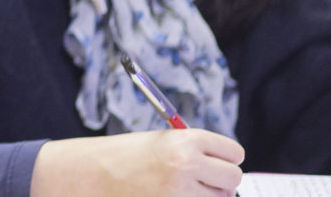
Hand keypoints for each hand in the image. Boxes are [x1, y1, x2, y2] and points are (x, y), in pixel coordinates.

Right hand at [31, 129, 244, 196]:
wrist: (95, 173)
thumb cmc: (130, 155)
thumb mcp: (164, 142)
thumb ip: (198, 151)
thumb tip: (230, 170)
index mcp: (187, 140)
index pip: (234, 152)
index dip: (225, 157)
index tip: (215, 161)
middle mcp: (188, 164)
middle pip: (233, 177)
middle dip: (222, 180)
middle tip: (204, 179)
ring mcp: (181, 191)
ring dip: (207, 195)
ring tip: (182, 188)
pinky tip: (175, 195)